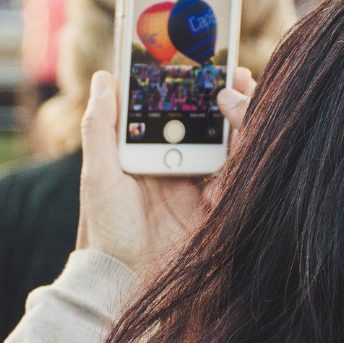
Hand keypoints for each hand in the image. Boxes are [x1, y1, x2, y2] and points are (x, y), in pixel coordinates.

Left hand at [76, 68, 254, 278]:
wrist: (123, 282)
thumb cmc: (104, 230)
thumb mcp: (98, 174)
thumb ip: (101, 127)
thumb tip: (103, 77)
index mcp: (150, 154)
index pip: (176, 112)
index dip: (193, 87)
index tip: (206, 60)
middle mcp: (177, 167)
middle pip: (209, 125)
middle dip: (227, 99)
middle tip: (238, 73)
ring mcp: (198, 188)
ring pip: (229, 148)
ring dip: (240, 124)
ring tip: (246, 100)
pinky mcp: (215, 212)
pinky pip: (237, 182)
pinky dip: (240, 166)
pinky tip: (235, 155)